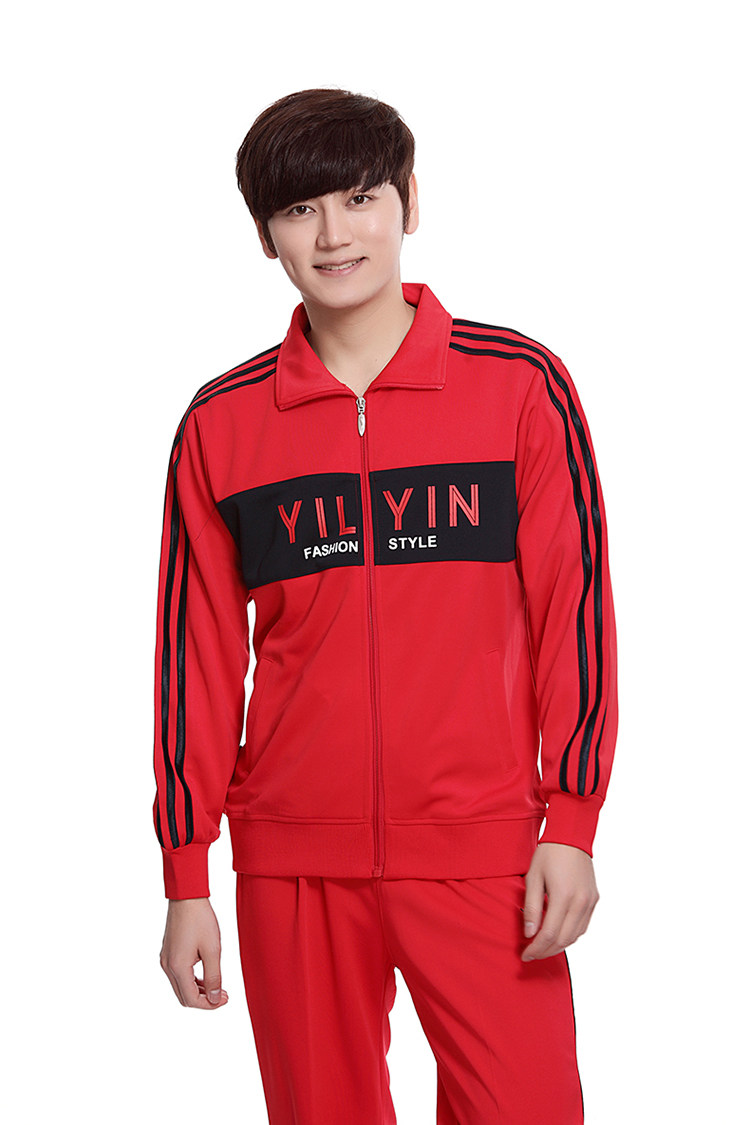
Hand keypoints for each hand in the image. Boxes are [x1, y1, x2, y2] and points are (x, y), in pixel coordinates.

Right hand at [159, 897, 228, 1008]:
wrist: (186, 896)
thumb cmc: (200, 919)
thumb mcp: (212, 949)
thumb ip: (214, 976)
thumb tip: (213, 999)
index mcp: (178, 967)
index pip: (191, 999)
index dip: (209, 1005)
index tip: (224, 999)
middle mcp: (167, 966)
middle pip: (184, 997)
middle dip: (204, 1000)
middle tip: (222, 995)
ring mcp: (165, 959)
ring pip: (180, 987)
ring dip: (198, 991)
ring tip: (218, 987)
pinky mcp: (167, 953)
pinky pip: (178, 975)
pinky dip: (192, 980)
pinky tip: (206, 976)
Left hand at [520, 842, 598, 961]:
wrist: (571, 837)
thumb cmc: (548, 854)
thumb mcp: (533, 878)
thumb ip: (531, 907)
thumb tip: (530, 933)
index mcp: (563, 896)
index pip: (549, 934)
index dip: (536, 948)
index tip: (525, 954)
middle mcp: (580, 902)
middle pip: (563, 940)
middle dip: (546, 951)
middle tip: (531, 954)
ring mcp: (590, 902)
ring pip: (575, 936)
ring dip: (558, 946)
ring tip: (542, 947)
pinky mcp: (594, 900)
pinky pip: (583, 926)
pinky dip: (570, 935)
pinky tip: (558, 935)